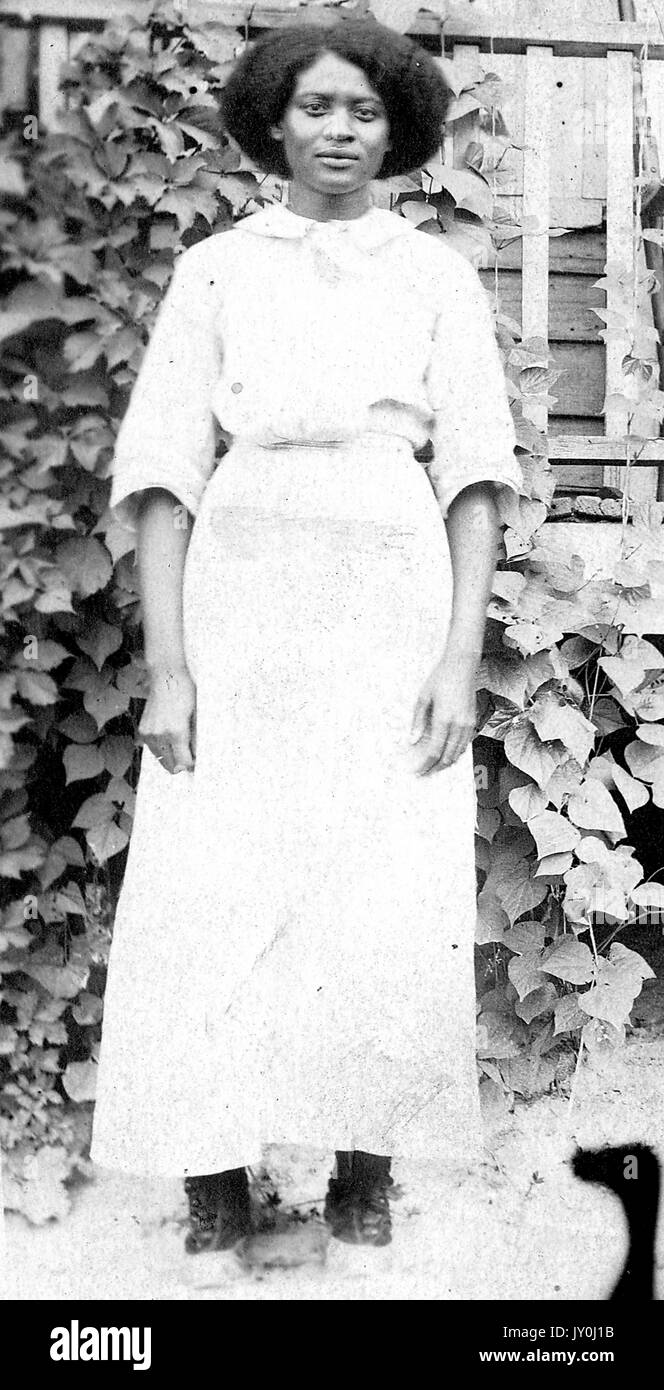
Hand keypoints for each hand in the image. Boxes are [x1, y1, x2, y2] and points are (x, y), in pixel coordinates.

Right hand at [138, 666, 195, 773]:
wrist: (167, 676)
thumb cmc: (184, 693)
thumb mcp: (194, 716)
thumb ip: (193, 739)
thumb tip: (194, 756)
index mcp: (177, 732)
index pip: (183, 762)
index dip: (190, 765)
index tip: (194, 764)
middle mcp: (160, 735)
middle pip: (170, 764)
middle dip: (179, 764)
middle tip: (188, 760)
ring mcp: (149, 733)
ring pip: (160, 758)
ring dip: (169, 758)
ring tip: (178, 751)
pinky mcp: (143, 729)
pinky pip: (151, 747)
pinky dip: (160, 749)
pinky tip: (167, 742)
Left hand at [411, 654, 475, 775]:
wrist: (462, 666)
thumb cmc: (440, 679)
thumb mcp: (423, 697)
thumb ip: (418, 721)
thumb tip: (412, 741)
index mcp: (444, 719)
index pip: (435, 752)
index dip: (425, 765)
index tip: (417, 772)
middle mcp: (459, 724)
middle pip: (448, 757)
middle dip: (435, 769)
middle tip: (423, 774)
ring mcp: (468, 724)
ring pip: (458, 753)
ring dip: (446, 764)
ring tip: (433, 768)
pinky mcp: (473, 721)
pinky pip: (465, 745)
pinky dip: (455, 754)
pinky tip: (446, 755)